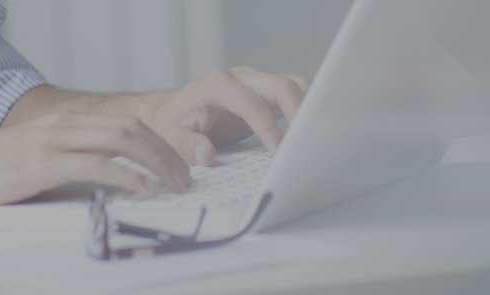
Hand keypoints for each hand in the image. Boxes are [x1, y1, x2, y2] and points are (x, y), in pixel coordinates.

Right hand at [0, 112, 190, 206]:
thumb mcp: (36, 159)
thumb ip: (68, 162)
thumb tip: (105, 180)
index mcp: (64, 123)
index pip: (123, 124)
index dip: (155, 142)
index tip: (172, 164)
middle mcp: (64, 125)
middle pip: (131, 128)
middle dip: (164, 151)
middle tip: (183, 176)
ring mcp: (55, 141)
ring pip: (122, 140)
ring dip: (155, 162)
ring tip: (172, 183)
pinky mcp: (46, 162)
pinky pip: (99, 165)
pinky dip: (128, 177)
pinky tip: (144, 190)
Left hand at [136, 66, 310, 165]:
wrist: (173, 111)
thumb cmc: (173, 123)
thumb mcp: (171, 136)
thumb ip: (186, 145)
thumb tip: (206, 155)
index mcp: (217, 85)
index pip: (251, 103)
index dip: (268, 128)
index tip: (279, 152)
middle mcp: (240, 77)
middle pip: (281, 86)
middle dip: (300, 112)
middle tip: (307, 144)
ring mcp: (256, 82)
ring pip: (295, 85)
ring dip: (310, 107)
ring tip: (318, 136)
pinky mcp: (266, 91)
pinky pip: (295, 92)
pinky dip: (309, 107)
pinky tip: (314, 129)